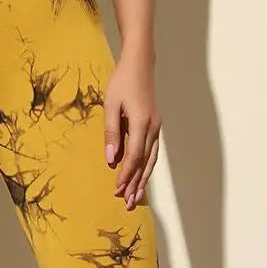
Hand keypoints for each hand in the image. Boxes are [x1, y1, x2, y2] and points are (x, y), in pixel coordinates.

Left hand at [103, 51, 161, 209]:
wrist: (140, 64)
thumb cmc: (122, 82)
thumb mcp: (111, 105)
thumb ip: (111, 133)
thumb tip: (111, 159)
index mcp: (141, 123)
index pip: (134, 156)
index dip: (126, 174)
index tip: (117, 189)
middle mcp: (152, 128)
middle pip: (145, 163)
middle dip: (136, 184)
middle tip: (128, 204)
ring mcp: (156, 127)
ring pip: (151, 160)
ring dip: (144, 180)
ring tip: (136, 198)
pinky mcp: (154, 126)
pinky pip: (152, 152)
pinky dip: (147, 167)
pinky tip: (142, 178)